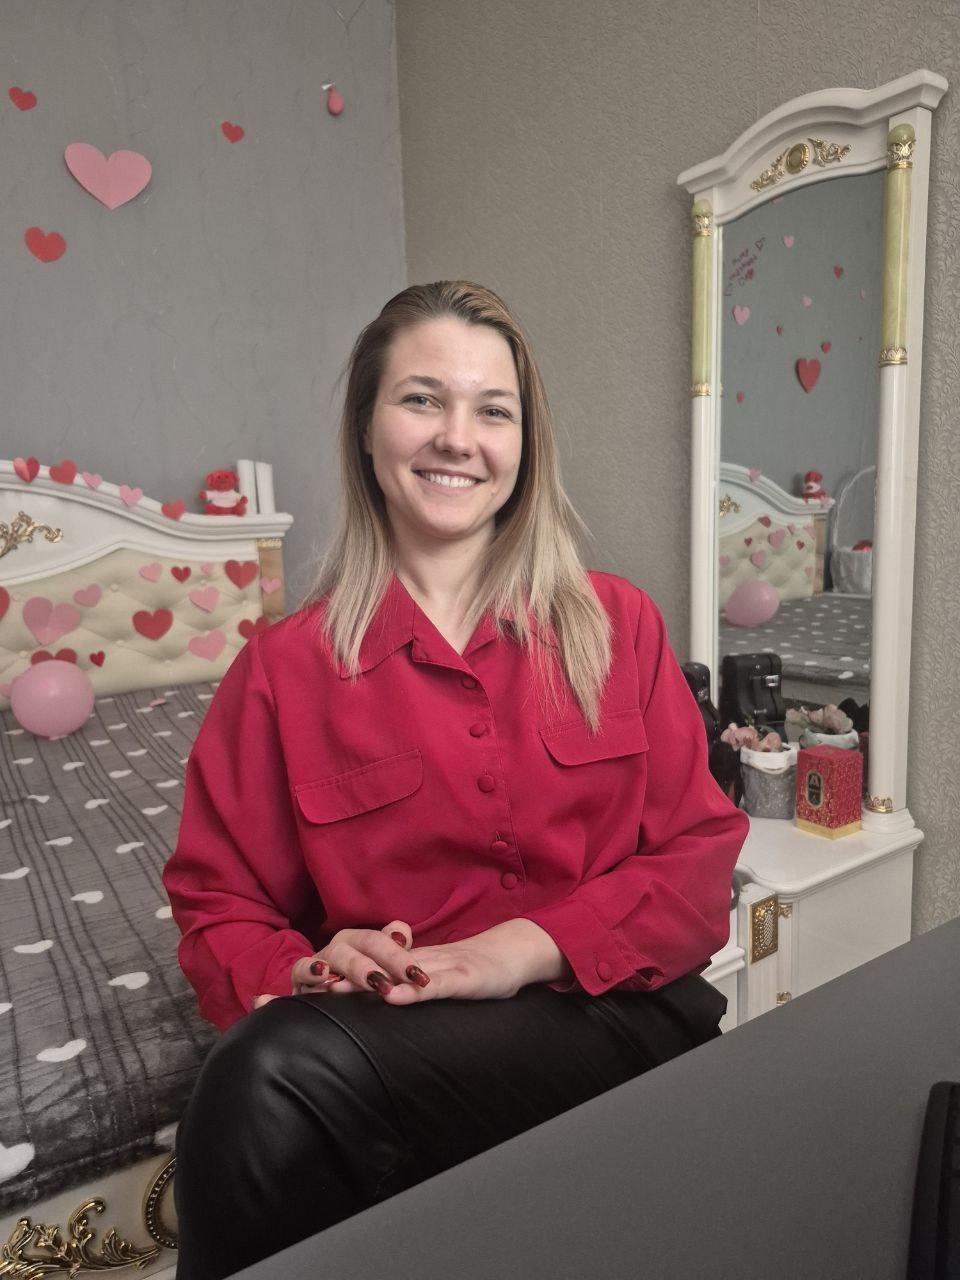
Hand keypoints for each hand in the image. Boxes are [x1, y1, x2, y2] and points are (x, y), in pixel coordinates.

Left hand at [252, 919, 531, 1009]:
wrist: (512, 956)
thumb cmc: (466, 977)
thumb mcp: (425, 992)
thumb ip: (396, 1001)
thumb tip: (362, 1026)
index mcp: (392, 974)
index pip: (345, 977)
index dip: (309, 988)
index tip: (264, 1005)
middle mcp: (404, 968)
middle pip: (356, 971)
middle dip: (316, 983)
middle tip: (280, 999)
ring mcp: (432, 969)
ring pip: (390, 973)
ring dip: (358, 983)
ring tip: (327, 993)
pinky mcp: (461, 977)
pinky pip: (434, 982)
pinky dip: (413, 989)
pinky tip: (393, 996)